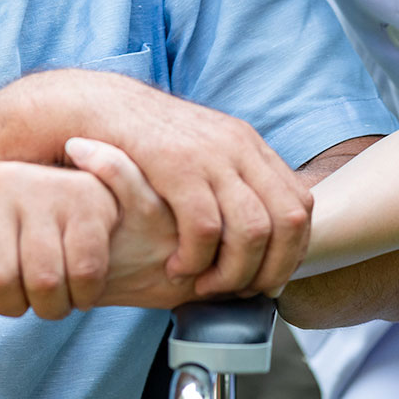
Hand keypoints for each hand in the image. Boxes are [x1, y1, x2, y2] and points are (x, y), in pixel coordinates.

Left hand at [0, 162, 117, 323]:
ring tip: (50, 296)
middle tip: (19, 297)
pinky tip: (79, 288)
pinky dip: (83, 296)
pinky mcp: (89, 202)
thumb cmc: (9, 237)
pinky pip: (84, 274)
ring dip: (49, 308)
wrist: (77, 201)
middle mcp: (0, 178)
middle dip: (8, 306)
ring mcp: (47, 187)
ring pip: (43, 283)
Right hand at [40, 72, 311, 297]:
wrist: (99, 107)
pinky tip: (178, 267)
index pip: (300, 206)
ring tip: (205, 285)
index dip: (290, 251)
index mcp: (251, 146)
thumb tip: (262, 234)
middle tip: (240, 291)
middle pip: (287, 222)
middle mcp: (240, 147)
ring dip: (233, 271)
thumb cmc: (148, 145)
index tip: (266, 278)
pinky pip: (205, 228)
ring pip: (252, 230)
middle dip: (269, 269)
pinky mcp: (176, 166)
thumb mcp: (203, 153)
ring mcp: (211, 155)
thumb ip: (233, 183)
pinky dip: (197, 259)